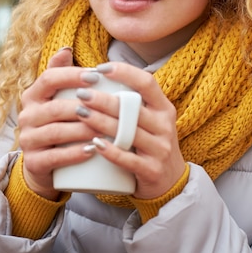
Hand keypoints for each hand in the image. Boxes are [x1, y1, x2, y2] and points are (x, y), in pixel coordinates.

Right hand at [18, 48, 102, 199]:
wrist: (45, 164)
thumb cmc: (60, 123)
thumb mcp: (58, 98)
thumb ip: (61, 73)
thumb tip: (66, 48)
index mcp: (33, 95)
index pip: (49, 78)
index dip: (72, 76)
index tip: (97, 76)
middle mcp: (26, 116)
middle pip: (55, 107)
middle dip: (83, 106)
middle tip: (109, 107)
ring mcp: (27, 140)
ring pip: (56, 131)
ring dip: (83, 130)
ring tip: (106, 129)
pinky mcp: (33, 162)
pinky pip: (55, 157)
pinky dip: (75, 153)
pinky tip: (93, 150)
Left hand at [73, 62, 185, 199]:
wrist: (171, 183)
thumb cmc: (151, 145)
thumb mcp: (151, 120)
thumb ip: (133, 102)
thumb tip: (101, 76)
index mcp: (164, 108)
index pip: (146, 82)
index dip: (124, 72)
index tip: (99, 69)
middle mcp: (165, 126)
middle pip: (133, 108)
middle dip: (104, 99)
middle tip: (81, 93)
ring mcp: (160, 149)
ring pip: (129, 131)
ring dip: (102, 121)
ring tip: (80, 113)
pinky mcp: (152, 170)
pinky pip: (129, 159)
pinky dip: (111, 151)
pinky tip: (94, 144)